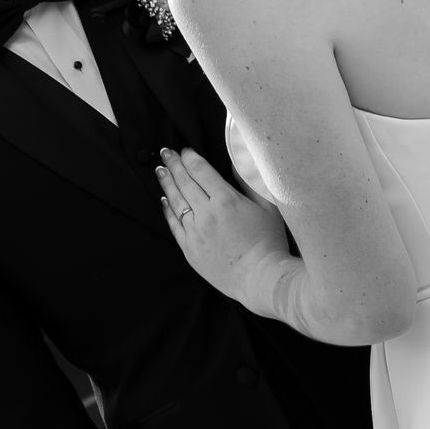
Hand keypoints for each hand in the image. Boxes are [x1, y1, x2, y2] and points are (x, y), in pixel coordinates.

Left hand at [157, 144, 290, 301]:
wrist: (260, 278)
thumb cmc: (269, 243)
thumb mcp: (267, 207)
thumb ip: (248, 184)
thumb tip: (233, 166)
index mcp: (226, 200)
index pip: (201, 171)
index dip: (190, 158)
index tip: (185, 150)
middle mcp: (206, 213)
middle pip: (185, 182)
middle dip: (173, 165)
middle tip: (165, 152)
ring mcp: (195, 232)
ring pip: (176, 202)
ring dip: (167, 183)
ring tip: (160, 170)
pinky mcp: (190, 249)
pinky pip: (174, 225)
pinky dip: (168, 210)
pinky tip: (164, 200)